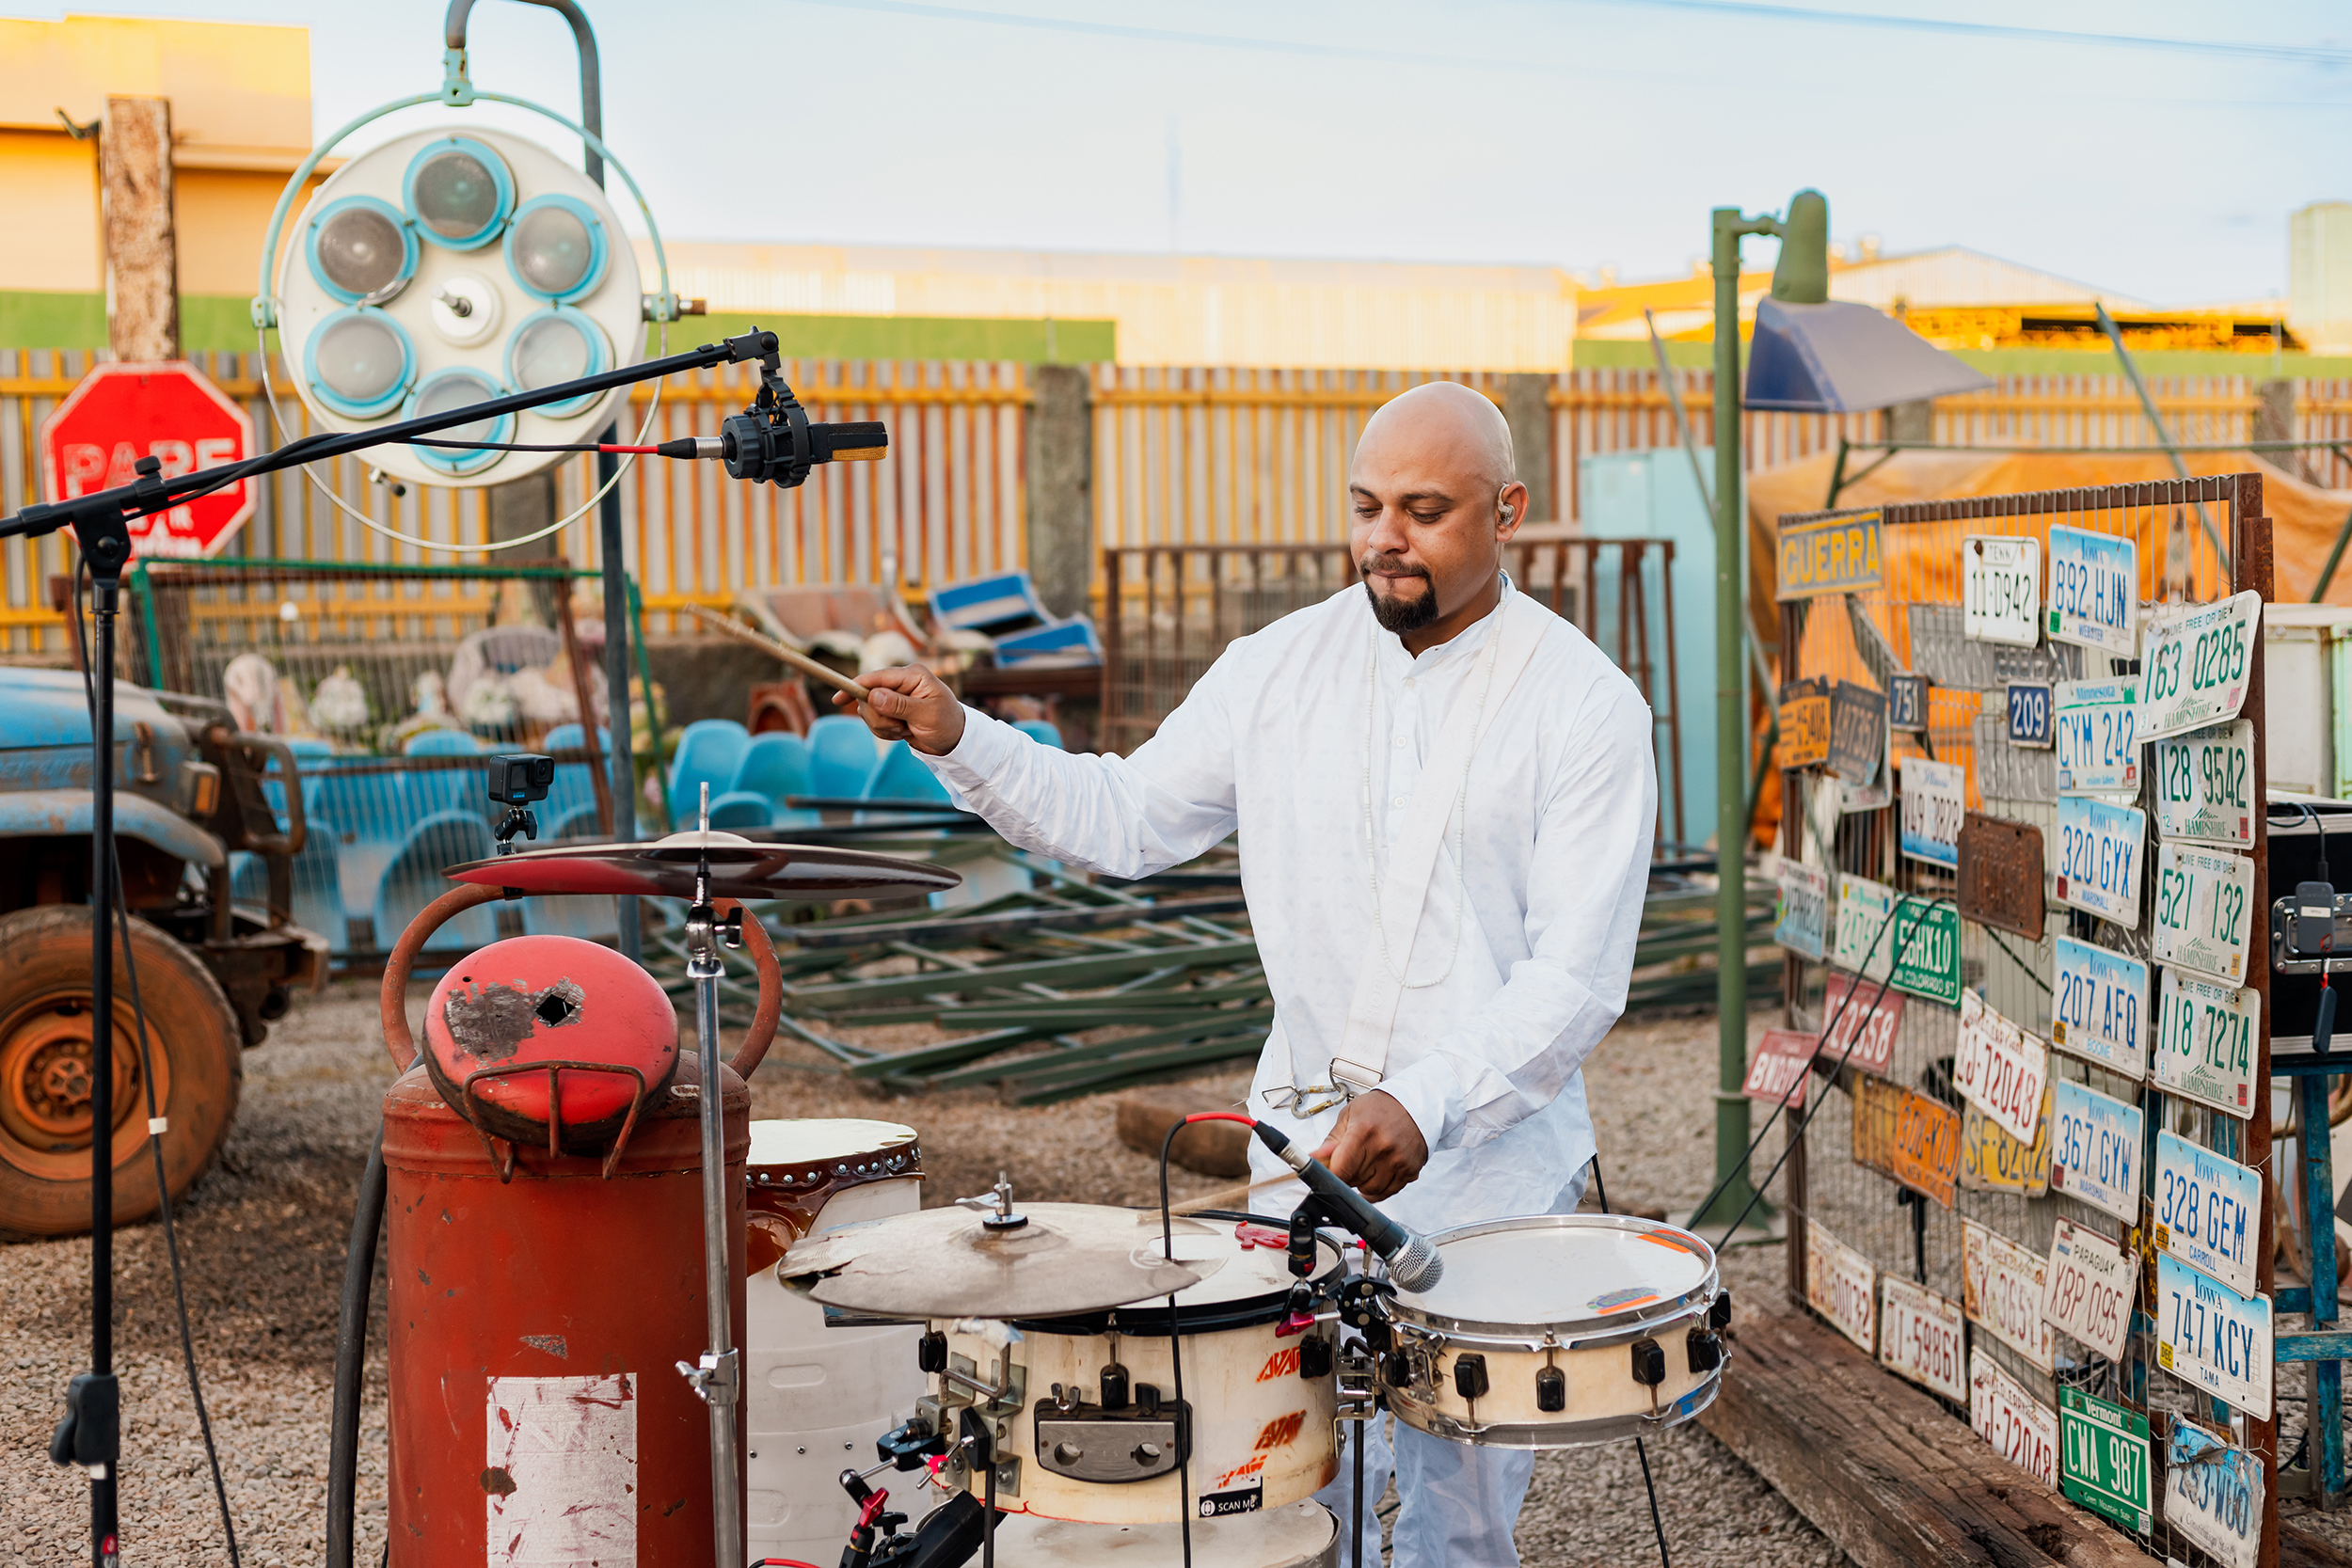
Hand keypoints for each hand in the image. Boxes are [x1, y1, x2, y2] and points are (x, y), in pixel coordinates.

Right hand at [837, 664, 966, 754]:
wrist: (954, 740)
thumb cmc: (947, 723)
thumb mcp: (927, 715)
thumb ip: (899, 705)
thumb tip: (873, 695)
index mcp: (912, 675)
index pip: (877, 677)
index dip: (856, 686)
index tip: (839, 697)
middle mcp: (901, 682)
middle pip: (868, 697)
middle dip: (879, 717)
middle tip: (900, 727)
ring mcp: (894, 696)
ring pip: (869, 712)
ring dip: (884, 727)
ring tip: (906, 730)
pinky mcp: (890, 710)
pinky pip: (875, 722)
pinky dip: (886, 732)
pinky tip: (904, 732)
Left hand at [1307, 1090, 1428, 1202]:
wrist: (1414, 1105)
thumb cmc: (1380, 1108)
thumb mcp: (1350, 1116)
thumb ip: (1331, 1141)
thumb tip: (1313, 1158)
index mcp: (1364, 1131)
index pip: (1341, 1169)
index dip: (1331, 1176)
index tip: (1328, 1174)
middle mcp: (1383, 1147)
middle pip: (1354, 1180)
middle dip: (1346, 1176)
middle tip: (1347, 1164)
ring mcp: (1399, 1161)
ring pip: (1370, 1190)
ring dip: (1361, 1184)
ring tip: (1363, 1167)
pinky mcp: (1410, 1171)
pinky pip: (1388, 1192)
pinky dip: (1377, 1190)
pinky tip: (1375, 1177)